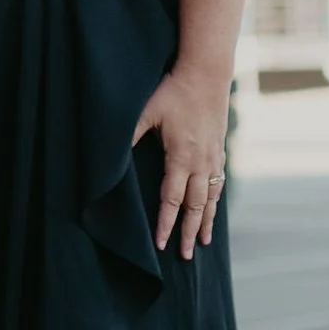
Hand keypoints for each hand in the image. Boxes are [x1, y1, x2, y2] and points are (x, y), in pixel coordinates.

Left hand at [132, 70, 228, 258]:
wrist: (206, 73)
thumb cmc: (173, 91)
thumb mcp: (146, 111)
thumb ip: (129, 134)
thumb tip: (109, 154)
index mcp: (181, 158)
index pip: (172, 200)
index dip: (166, 224)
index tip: (161, 245)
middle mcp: (200, 163)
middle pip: (195, 207)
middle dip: (189, 233)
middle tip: (186, 256)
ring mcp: (213, 157)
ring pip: (211, 198)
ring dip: (206, 221)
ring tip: (204, 241)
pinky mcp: (219, 149)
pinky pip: (219, 183)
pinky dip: (216, 201)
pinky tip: (213, 208)